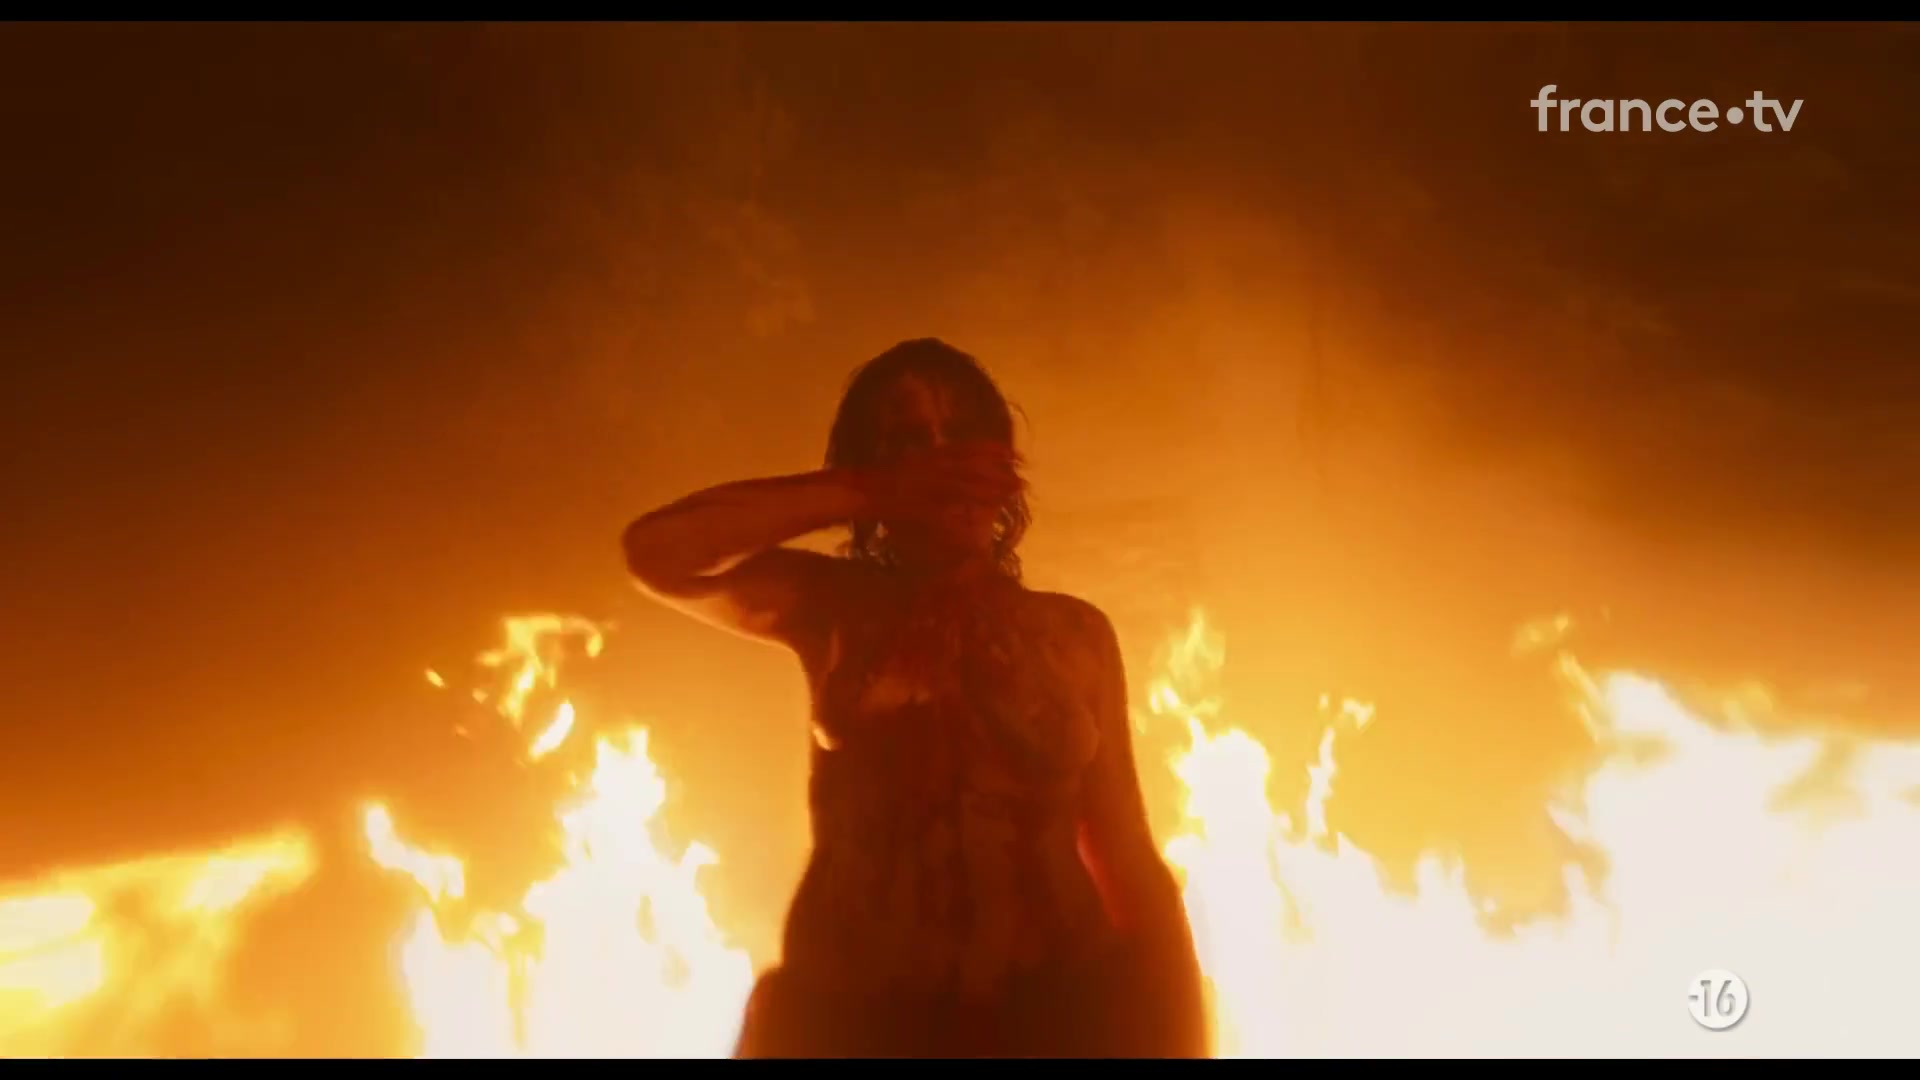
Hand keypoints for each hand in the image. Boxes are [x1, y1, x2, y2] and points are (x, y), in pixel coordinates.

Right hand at [852, 440, 1024, 527]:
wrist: (832, 492)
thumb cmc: (858, 486)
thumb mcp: (891, 474)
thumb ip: (914, 472)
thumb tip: (932, 474)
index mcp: (918, 457)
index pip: (960, 450)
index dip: (987, 450)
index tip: (1011, 452)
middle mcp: (919, 466)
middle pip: (965, 467)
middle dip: (996, 470)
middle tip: (1025, 474)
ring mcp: (911, 484)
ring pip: (956, 485)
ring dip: (986, 488)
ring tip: (1013, 492)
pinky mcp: (902, 502)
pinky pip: (931, 507)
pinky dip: (952, 510)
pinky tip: (974, 515)